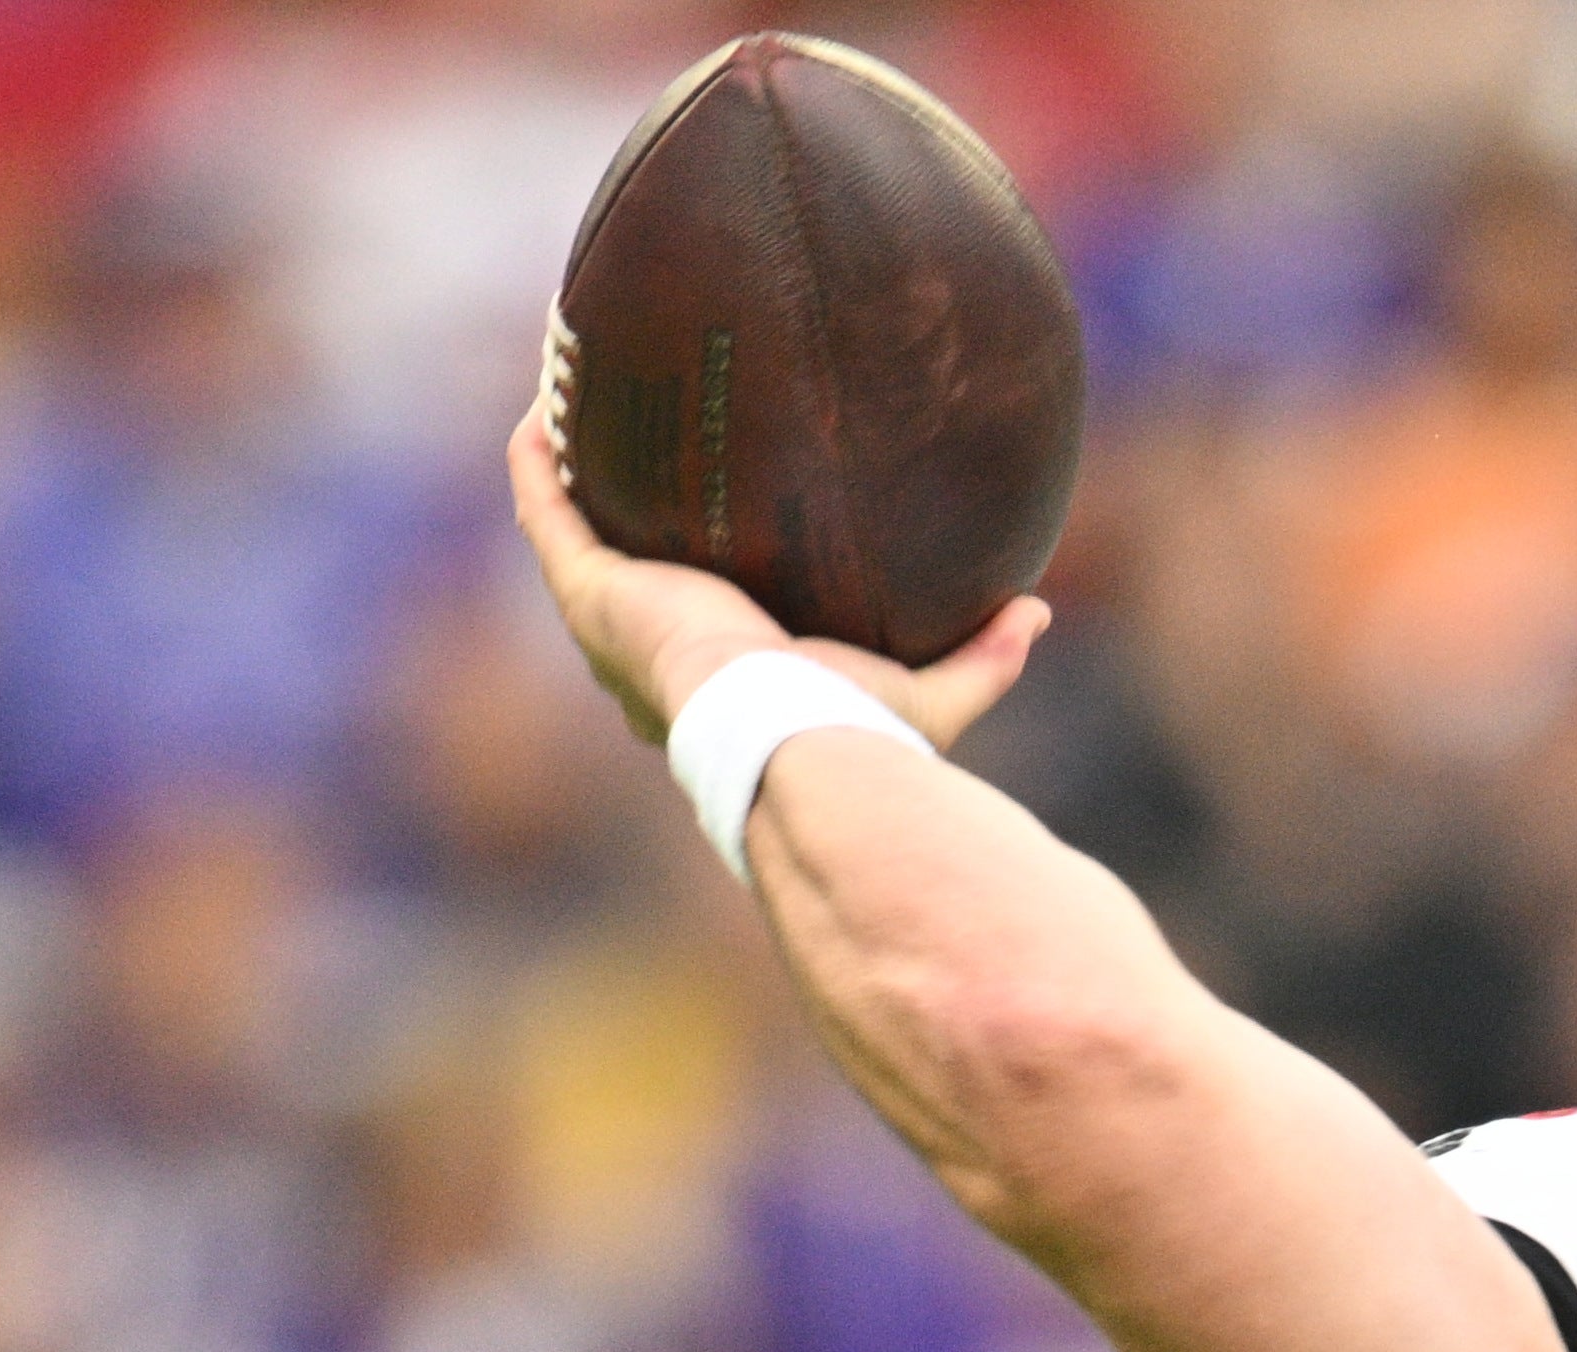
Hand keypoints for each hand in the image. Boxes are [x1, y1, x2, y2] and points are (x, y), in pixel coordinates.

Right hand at [503, 408, 1045, 750]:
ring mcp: (609, 618)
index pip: (695, 626)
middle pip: (626, 567)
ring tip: (577, 395)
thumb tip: (1036, 611)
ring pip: (572, 528)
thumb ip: (983, 656)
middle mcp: (650, 650)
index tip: (713, 520)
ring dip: (570, 462)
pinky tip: (549, 395)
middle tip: (640, 440)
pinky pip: (545, 505)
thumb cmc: (848, 727)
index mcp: (717, 679)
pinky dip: (539, 452)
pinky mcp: (587, 587)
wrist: (782, 730)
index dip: (692, 572)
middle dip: (625, 507)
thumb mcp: (929, 694)